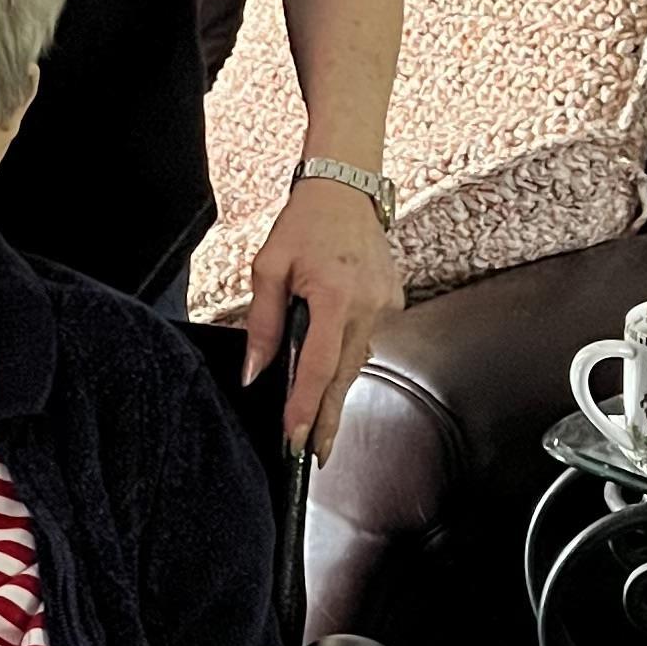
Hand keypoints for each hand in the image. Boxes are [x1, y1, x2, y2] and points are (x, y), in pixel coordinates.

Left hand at [246, 174, 402, 455]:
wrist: (346, 189)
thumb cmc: (304, 224)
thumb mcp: (268, 268)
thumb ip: (262, 323)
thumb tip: (255, 372)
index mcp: (335, 296)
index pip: (318, 365)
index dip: (306, 405)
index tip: (296, 438)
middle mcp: (367, 305)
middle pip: (344, 375)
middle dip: (328, 418)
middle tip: (316, 456)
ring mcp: (385, 305)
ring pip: (357, 361)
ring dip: (337, 392)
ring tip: (321, 428)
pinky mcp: (391, 302)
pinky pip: (365, 341)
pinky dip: (347, 361)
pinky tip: (333, 380)